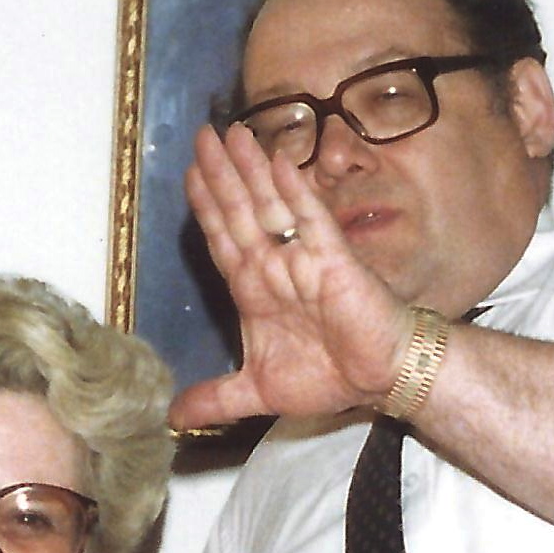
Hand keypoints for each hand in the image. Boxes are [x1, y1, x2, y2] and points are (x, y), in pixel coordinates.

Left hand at [168, 124, 414, 428]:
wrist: (381, 381)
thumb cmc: (329, 377)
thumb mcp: (256, 393)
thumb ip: (215, 399)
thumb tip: (172, 418)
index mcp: (254, 290)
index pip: (223, 239)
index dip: (205, 207)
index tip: (188, 173)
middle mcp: (276, 267)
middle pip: (241, 212)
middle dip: (221, 175)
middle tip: (202, 134)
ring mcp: (304, 259)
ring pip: (271, 206)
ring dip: (252, 171)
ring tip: (233, 134)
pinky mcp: (334, 260)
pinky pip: (311, 221)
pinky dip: (295, 192)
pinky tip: (280, 163)